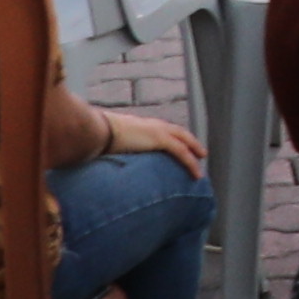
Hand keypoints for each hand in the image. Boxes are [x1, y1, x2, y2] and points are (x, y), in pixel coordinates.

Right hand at [82, 107, 205, 175]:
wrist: (98, 130)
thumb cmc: (97, 136)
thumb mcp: (108, 141)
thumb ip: (112, 147)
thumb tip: (103, 156)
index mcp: (141, 124)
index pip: (162, 130)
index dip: (172, 137)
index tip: (179, 144)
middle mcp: (152, 125)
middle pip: (178, 132)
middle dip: (190, 141)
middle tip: (199, 152)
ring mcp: (157, 130)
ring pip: (184, 140)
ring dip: (194, 151)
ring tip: (201, 163)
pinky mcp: (160, 138)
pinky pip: (181, 152)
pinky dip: (191, 162)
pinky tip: (197, 174)